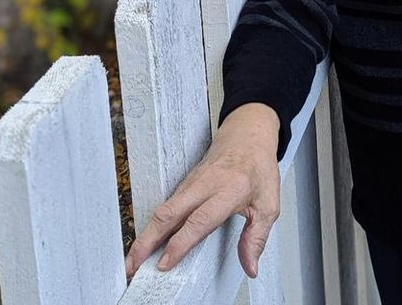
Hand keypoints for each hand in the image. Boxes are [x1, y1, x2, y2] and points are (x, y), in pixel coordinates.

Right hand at [124, 102, 280, 279]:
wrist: (248, 134)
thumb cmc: (258, 166)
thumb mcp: (269, 203)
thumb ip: (257, 238)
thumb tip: (250, 267)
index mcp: (228, 190)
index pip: (199, 220)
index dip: (179, 243)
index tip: (164, 263)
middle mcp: (205, 185)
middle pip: (169, 214)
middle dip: (147, 241)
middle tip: (133, 266)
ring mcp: (192, 182)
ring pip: (163, 210)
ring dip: (145, 235)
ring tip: (132, 260)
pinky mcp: (185, 183)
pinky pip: (166, 205)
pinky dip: (153, 225)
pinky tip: (146, 241)